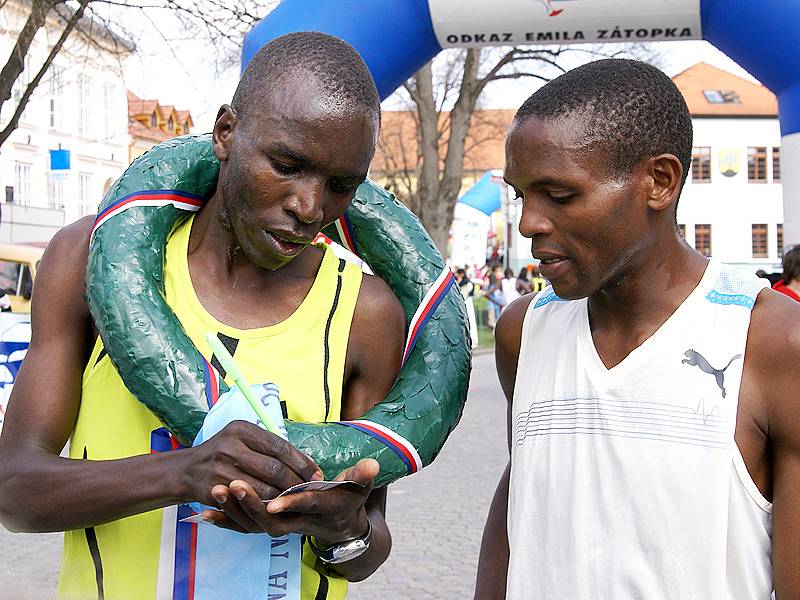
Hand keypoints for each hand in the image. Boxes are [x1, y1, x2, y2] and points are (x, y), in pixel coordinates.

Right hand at [183, 420, 322, 510]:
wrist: (186, 470)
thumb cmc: (224, 454)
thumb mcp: (242, 439)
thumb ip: (269, 447)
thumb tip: (306, 463)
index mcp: (241, 429)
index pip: (279, 446)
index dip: (301, 462)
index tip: (316, 473)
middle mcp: (230, 445)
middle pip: (273, 468)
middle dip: (296, 482)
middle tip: (310, 491)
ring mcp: (220, 467)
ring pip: (263, 487)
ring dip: (283, 497)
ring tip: (298, 501)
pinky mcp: (214, 489)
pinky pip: (248, 501)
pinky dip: (266, 505)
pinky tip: (277, 508)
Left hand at [202, 458, 378, 544]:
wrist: (340, 525)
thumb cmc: (349, 500)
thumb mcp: (360, 487)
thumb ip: (363, 476)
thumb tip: (372, 465)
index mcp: (320, 510)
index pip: (304, 507)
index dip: (291, 503)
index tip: (276, 499)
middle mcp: (298, 523)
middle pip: (271, 520)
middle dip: (251, 504)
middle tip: (232, 485)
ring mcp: (281, 526)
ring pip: (253, 525)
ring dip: (233, 510)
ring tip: (215, 490)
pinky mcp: (268, 525)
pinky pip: (243, 527)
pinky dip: (225, 521)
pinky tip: (204, 512)